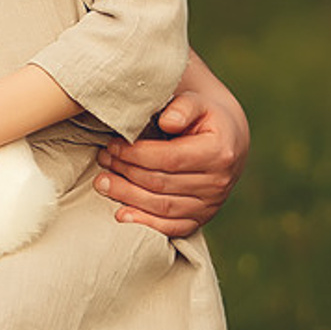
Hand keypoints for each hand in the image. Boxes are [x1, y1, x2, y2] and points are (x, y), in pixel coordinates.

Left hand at [96, 53, 249, 239]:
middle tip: (103, 160)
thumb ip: (183, 106)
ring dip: (127, 196)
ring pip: (162, 207)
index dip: (136, 154)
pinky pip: (172, 228)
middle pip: (161, 183)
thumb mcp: (197, 102)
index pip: (169, 158)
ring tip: (103, 182)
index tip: (112, 145)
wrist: (227, 142)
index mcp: (218, 152)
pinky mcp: (202, 219)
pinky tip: (121, 214)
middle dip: (126, 172)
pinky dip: (145, 223)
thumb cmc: (204, 117)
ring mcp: (211, 205)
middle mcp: (218, 183)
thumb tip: (168, 122)